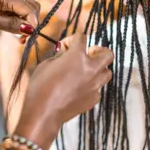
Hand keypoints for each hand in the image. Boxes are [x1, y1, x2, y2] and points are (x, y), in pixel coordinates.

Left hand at [0, 0, 40, 32]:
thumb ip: (10, 24)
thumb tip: (29, 28)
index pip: (28, 6)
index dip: (33, 21)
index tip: (32, 35)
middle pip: (30, 3)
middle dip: (32, 20)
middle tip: (25, 37)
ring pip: (23, 7)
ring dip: (25, 20)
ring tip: (20, 36)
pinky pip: (13, 10)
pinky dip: (17, 20)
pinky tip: (13, 31)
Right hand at [14, 33, 113, 149]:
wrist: (44, 112)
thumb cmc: (41, 86)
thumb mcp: (46, 64)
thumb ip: (60, 55)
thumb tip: (65, 51)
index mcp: (78, 55)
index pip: (82, 38)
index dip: (72, 39)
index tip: (66, 45)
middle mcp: (91, 68)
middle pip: (108, 54)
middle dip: (99, 51)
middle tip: (88, 54)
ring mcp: (95, 85)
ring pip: (107, 72)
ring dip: (98, 69)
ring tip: (86, 72)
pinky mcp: (94, 98)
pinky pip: (98, 88)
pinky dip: (92, 86)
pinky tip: (80, 88)